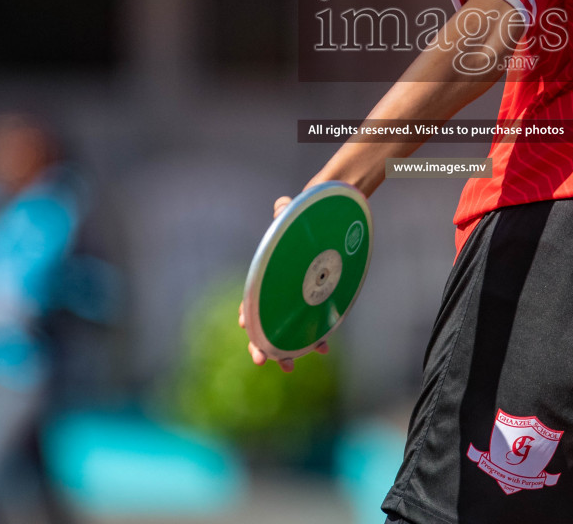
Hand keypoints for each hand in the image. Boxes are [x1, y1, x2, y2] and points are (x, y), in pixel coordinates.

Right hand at [239, 194, 329, 371]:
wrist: (326, 225)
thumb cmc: (303, 223)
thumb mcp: (294, 216)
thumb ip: (287, 213)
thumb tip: (282, 205)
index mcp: (268, 275)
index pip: (252, 297)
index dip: (247, 313)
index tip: (245, 326)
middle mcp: (279, 293)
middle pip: (264, 323)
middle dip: (260, 344)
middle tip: (261, 360)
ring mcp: (296, 301)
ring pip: (285, 333)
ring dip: (285, 351)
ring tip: (288, 366)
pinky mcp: (315, 304)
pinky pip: (311, 327)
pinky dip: (314, 339)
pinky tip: (323, 348)